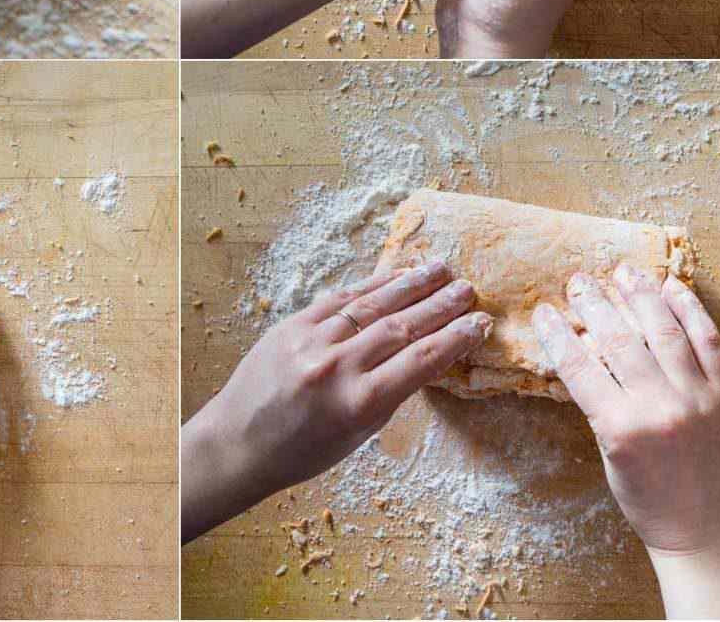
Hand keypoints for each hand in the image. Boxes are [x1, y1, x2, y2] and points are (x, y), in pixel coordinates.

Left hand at [182, 263, 490, 540]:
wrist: (239, 442)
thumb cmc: (304, 450)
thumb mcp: (358, 433)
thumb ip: (392, 391)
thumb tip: (429, 352)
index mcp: (358, 403)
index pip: (421, 360)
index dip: (455, 339)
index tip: (480, 323)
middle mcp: (336, 367)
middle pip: (401, 326)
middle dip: (440, 305)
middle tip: (468, 289)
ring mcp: (310, 341)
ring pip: (371, 304)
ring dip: (410, 284)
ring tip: (439, 269)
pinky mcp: (291, 324)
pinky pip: (339, 299)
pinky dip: (370, 285)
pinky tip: (394, 275)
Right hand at [534, 267, 719, 618]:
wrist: (705, 530)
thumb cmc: (648, 498)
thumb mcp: (609, 453)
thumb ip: (600, 403)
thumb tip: (585, 351)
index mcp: (622, 428)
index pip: (579, 366)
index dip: (557, 334)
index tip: (543, 310)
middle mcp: (661, 408)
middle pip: (619, 339)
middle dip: (594, 304)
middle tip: (578, 281)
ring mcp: (699, 398)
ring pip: (664, 331)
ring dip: (640, 295)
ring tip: (623, 272)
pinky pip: (708, 341)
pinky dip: (690, 311)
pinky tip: (672, 288)